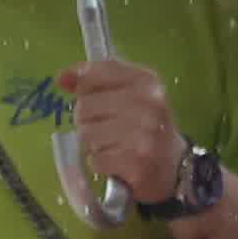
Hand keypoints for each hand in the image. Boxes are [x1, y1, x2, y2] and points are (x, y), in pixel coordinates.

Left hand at [63, 55, 187, 207]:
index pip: (97, 71)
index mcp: (147, 81)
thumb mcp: (129, 94)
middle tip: (108, 129)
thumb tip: (61, 79)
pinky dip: (101, 164)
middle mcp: (148, 104)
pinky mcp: (136, 163)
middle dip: (88, 121)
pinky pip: (95, 160)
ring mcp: (143, 135)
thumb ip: (95, 81)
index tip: (81, 93)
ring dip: (94, 145)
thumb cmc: (146, 126)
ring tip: (114, 146)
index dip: (82, 84)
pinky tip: (118, 162)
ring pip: (86, 136)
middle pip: (84, 107)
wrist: (175, 167)